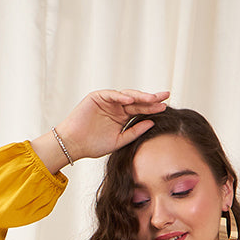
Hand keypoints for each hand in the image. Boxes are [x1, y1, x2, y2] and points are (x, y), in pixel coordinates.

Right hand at [48, 89, 169, 163]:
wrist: (73, 145)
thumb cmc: (93, 145)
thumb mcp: (119, 141)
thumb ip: (134, 132)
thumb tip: (152, 123)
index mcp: (122, 117)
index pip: (141, 110)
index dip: (153, 108)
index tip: (166, 107)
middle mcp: (117, 106)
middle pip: (137, 100)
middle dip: (151, 98)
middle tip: (165, 96)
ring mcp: (107, 100)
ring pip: (127, 95)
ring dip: (139, 96)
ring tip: (151, 98)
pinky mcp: (97, 97)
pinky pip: (111, 94)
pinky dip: (121, 96)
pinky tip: (131, 99)